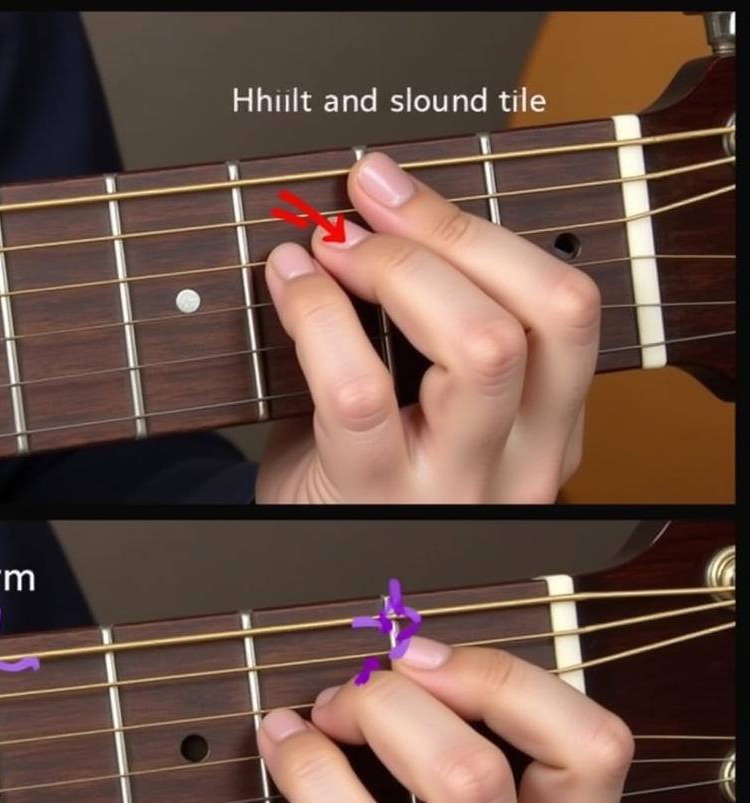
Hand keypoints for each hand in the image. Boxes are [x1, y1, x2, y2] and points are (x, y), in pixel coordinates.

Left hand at [244, 637, 632, 802]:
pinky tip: (281, 747)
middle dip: (411, 690)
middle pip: (513, 751)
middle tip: (357, 689)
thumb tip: (395, 653)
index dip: (505, 677)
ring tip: (320, 716)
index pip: (595, 744)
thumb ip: (441, 746)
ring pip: (459, 782)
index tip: (422, 656)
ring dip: (371, 716)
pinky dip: (308, 768)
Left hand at [255, 151, 600, 502]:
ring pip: (484, 347)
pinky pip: (363, 390)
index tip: (399, 190)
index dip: (481, 231)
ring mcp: (458, 487)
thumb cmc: (359, 468)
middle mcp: (525, 462)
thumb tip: (382, 203)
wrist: (305, 556)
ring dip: (399, 269)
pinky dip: (319, 316)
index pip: (566, 307)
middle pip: (547, 314)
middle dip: (447, 236)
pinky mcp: (379, 498)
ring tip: (332, 249)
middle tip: (364, 211)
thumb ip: (432, 320)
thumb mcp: (424, 401)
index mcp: (547, 428)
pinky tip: (292, 285)